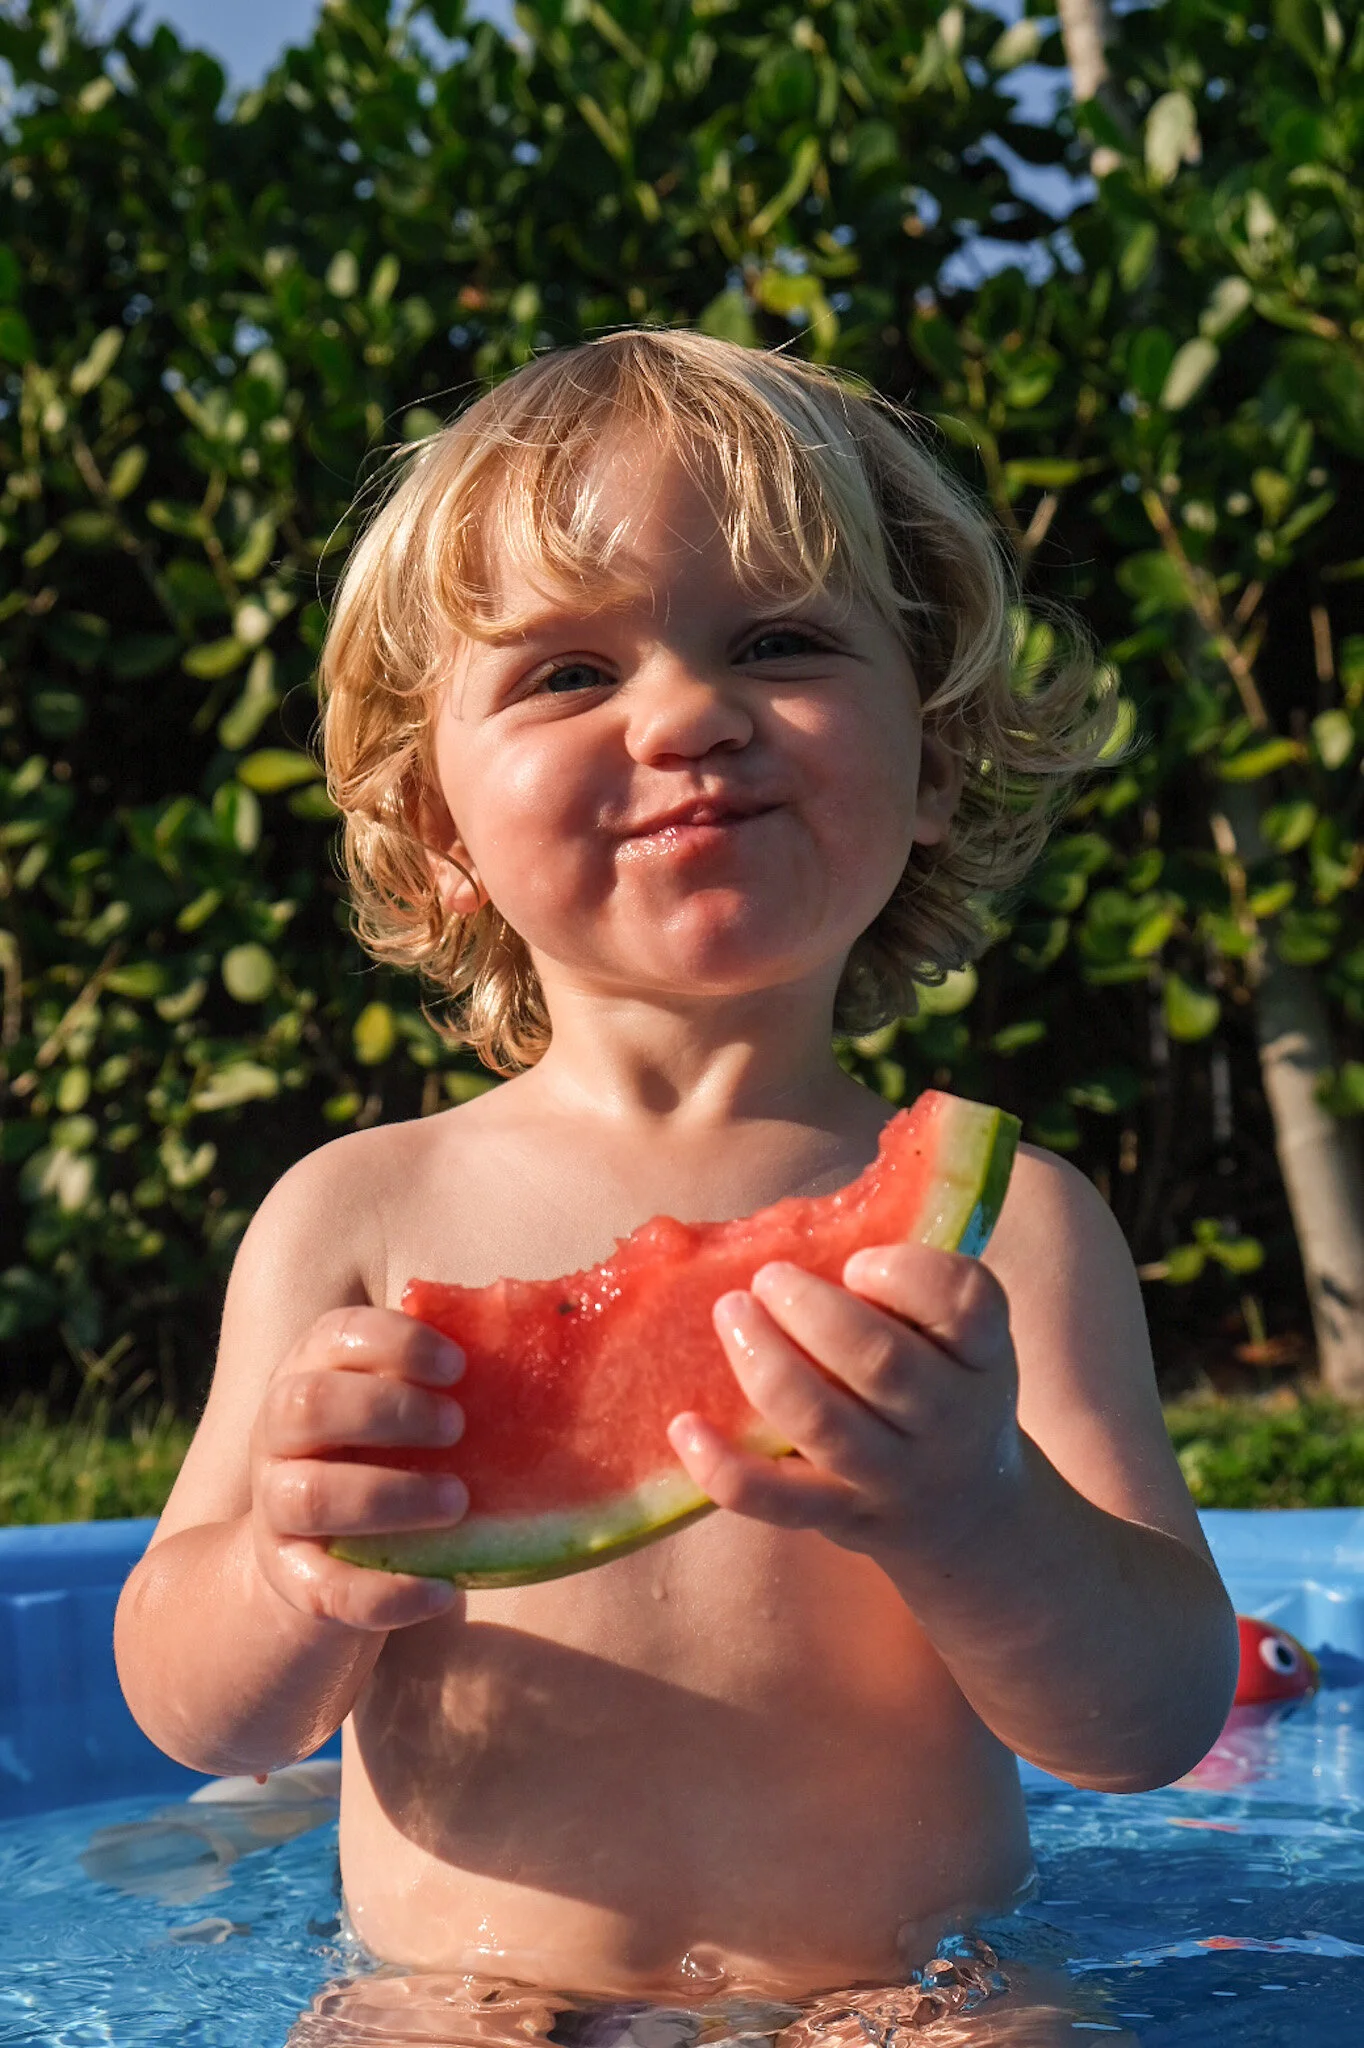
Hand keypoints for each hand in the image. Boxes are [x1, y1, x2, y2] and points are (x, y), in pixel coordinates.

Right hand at [249, 1306, 467, 1630]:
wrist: (313, 1555)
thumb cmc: (380, 1457)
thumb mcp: (398, 1410)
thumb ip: (442, 1382)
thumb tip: (538, 1344)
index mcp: (311, 1373)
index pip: (336, 1335)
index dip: (397, 1343)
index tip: (457, 1366)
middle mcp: (278, 1435)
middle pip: (308, 1406)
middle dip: (388, 1410)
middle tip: (458, 1427)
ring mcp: (275, 1507)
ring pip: (308, 1495)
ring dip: (389, 1497)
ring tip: (457, 1501)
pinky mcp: (289, 1576)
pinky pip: (325, 1588)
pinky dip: (386, 1594)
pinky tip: (443, 1592)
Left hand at [666, 1245, 1022, 1571]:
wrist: (969, 1512)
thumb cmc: (941, 1387)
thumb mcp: (956, 1338)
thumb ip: (903, 1290)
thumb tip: (785, 1226)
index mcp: (982, 1354)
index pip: (966, 1305)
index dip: (908, 1275)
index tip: (857, 1261)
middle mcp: (950, 1419)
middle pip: (882, 1364)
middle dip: (812, 1312)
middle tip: (767, 1278)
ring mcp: (895, 1476)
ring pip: (824, 1426)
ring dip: (767, 1365)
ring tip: (730, 1313)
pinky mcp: (843, 1517)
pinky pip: (777, 1501)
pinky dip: (724, 1466)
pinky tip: (684, 1424)